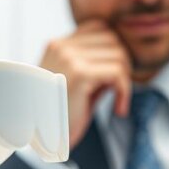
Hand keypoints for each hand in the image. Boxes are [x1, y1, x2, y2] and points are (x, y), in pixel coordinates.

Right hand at [40, 20, 131, 148]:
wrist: (42, 140)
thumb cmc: (61, 115)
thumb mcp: (78, 83)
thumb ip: (96, 65)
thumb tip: (126, 55)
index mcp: (58, 45)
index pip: (101, 29)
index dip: (115, 51)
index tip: (115, 78)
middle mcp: (61, 46)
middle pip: (114, 39)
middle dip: (124, 66)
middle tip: (120, 91)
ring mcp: (68, 57)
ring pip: (119, 55)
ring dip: (126, 81)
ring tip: (119, 101)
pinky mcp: (79, 74)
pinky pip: (118, 73)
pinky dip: (125, 92)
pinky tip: (119, 109)